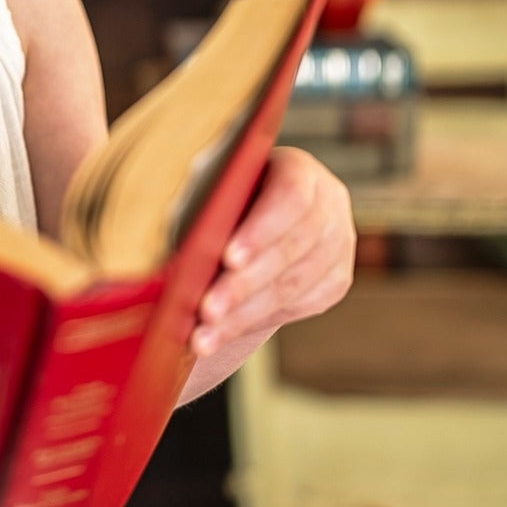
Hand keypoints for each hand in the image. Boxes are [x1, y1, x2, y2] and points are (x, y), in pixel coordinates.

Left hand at [192, 146, 354, 357]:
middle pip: (292, 249)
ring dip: (244, 315)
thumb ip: (203, 197)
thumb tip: (168, 228)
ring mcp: (338, 245)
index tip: (228, 258)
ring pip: (294, 287)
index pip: (291, 197)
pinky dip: (254, 323)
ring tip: (204, 337)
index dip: (261, 229)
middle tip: (207, 311)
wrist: (253, 210)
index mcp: (300, 169)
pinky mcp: (334, 281)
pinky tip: (221, 336)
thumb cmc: (222, 190)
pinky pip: (296, 308)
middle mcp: (329, 205)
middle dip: (245, 285)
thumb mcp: (213, 180)